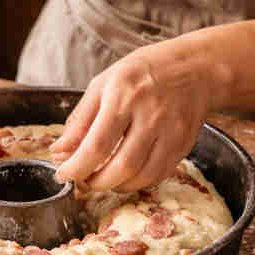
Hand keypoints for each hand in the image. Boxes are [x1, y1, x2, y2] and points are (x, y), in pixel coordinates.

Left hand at [50, 38, 215, 191]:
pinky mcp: (184, 144)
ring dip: (118, 186)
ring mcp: (172, 132)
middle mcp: (150, 115)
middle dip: (97, 183)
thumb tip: (60, 152)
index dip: (77, 168)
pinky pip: (159, 174)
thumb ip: (80, 120)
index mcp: (124, 96)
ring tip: (104, 179)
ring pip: (142, 176)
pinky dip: (140, 182)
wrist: (195, 67)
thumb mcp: (103, 84)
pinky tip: (128, 175)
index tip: (63, 174)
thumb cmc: (143, 72)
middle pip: (122, 166)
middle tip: (84, 181)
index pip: (97, 145)